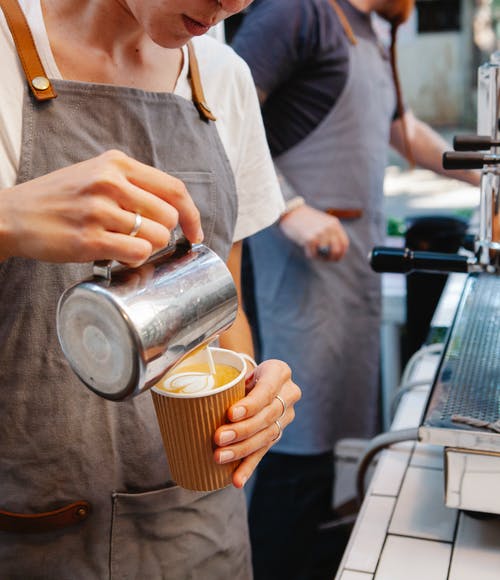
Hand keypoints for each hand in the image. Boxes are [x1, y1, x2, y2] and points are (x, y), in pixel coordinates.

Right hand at [0, 150, 202, 265]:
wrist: (12, 215)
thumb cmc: (59, 199)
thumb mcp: (95, 175)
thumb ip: (132, 185)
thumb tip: (174, 210)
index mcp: (117, 163)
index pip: (174, 188)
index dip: (192, 215)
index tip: (194, 232)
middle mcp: (110, 182)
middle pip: (169, 216)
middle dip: (164, 234)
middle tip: (143, 239)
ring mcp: (99, 210)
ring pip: (157, 237)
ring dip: (147, 248)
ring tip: (123, 245)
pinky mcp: (89, 239)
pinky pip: (137, 253)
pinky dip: (134, 259)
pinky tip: (116, 255)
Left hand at [213, 359, 300, 487]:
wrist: (257, 378)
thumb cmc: (243, 372)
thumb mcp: (240, 369)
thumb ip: (227, 381)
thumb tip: (195, 394)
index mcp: (280, 372)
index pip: (267, 390)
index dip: (250, 405)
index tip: (230, 414)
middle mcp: (289, 395)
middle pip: (266, 417)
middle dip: (241, 430)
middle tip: (218, 438)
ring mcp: (285, 417)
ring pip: (265, 437)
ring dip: (241, 450)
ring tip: (220, 457)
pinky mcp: (277, 434)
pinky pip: (263, 452)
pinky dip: (248, 467)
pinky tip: (237, 480)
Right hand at [279, 204, 348, 260]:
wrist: (290, 212)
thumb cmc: (305, 219)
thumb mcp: (323, 222)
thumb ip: (331, 233)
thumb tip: (335, 252)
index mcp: (334, 224)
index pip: (344, 243)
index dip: (341, 254)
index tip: (335, 258)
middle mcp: (329, 228)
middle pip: (337, 250)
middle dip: (332, 258)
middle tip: (324, 259)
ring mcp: (320, 233)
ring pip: (325, 254)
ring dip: (319, 256)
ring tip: (312, 251)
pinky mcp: (310, 239)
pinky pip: (313, 254)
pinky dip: (310, 254)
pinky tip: (305, 248)